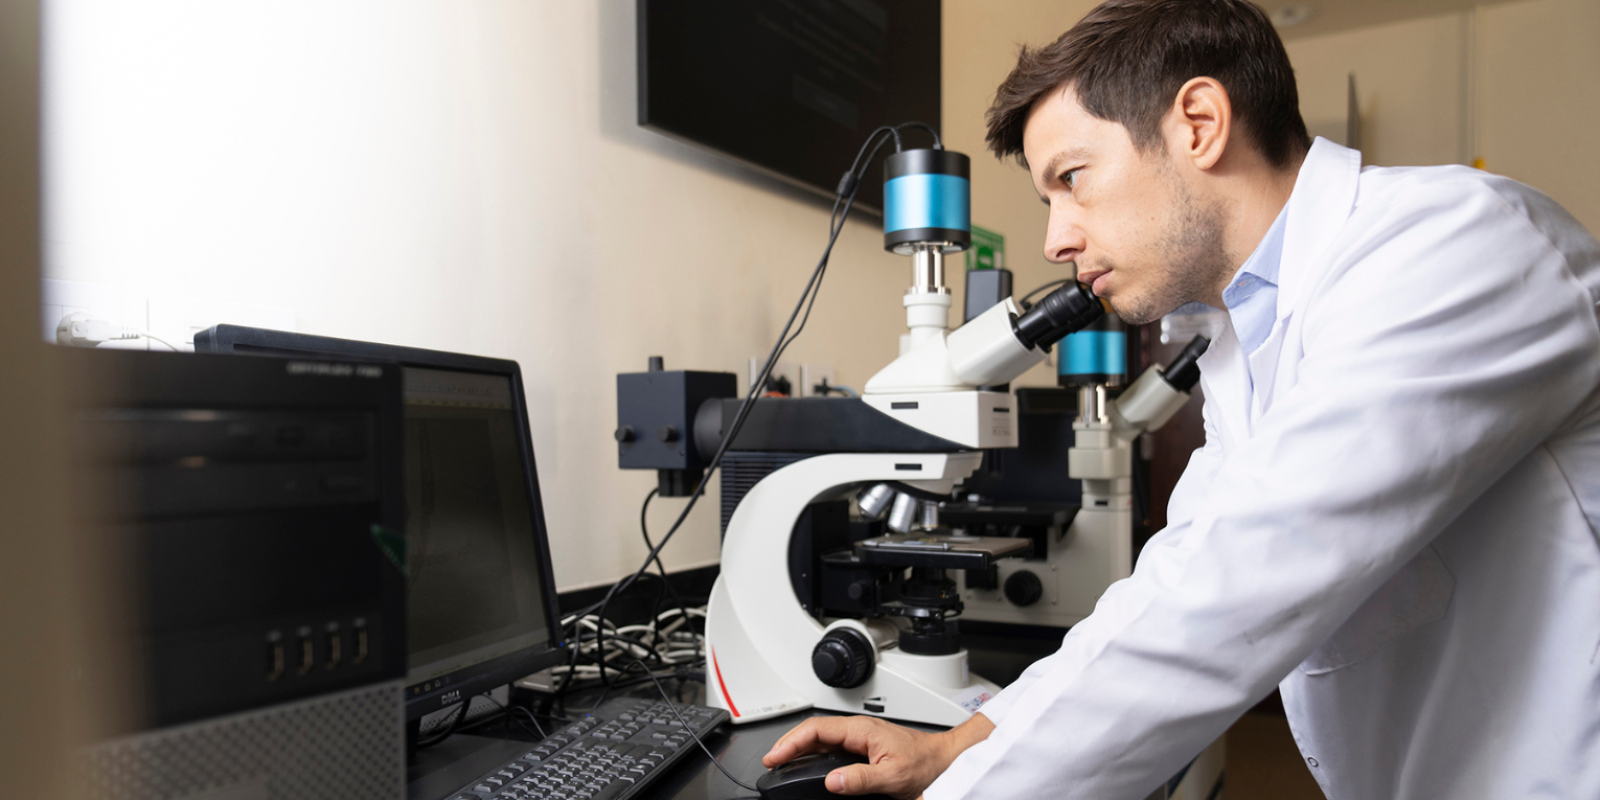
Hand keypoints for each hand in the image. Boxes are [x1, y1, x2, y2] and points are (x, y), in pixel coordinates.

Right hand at [762, 713, 993, 798]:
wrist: (946, 761)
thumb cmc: (926, 763)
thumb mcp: (893, 777)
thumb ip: (860, 779)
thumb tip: (831, 781)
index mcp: (862, 729)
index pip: (817, 729)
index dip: (792, 741)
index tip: (776, 756)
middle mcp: (859, 730)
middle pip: (815, 731)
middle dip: (790, 744)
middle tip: (772, 761)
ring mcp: (861, 737)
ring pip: (822, 738)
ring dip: (800, 748)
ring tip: (784, 761)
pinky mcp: (865, 747)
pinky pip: (833, 746)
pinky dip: (814, 753)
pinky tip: (809, 763)